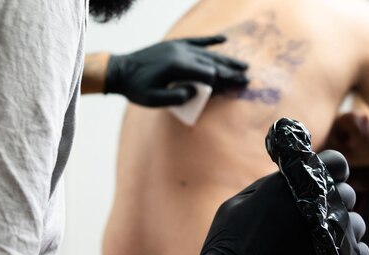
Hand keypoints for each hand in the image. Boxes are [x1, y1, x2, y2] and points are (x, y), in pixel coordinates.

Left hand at [104, 35, 248, 106]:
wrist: (121, 71)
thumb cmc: (137, 89)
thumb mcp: (154, 100)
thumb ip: (176, 98)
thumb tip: (194, 92)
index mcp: (178, 67)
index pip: (209, 75)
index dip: (225, 82)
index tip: (239, 86)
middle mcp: (181, 54)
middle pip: (213, 63)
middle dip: (231, 71)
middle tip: (247, 77)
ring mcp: (178, 47)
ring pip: (208, 53)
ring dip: (226, 59)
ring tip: (242, 64)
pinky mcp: (174, 44)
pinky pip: (196, 41)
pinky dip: (211, 41)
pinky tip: (224, 40)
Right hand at [184, 151, 368, 254]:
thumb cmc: (227, 249)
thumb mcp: (237, 204)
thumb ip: (270, 187)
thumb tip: (288, 180)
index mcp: (295, 187)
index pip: (336, 162)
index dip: (331, 170)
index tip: (323, 181)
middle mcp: (321, 210)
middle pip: (347, 194)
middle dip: (333, 202)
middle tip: (312, 217)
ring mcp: (335, 240)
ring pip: (356, 225)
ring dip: (341, 231)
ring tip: (316, 244)